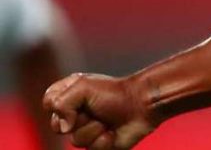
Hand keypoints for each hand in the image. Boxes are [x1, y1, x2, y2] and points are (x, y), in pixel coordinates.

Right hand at [42, 73, 156, 149]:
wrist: (142, 105)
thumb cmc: (114, 93)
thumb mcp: (83, 87)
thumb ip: (61, 102)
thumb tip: (63, 127)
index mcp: (69, 96)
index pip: (48, 103)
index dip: (60, 103)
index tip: (79, 95)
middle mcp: (75, 114)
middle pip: (57, 126)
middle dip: (79, 118)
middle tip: (95, 109)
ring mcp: (85, 131)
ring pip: (75, 140)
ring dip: (94, 129)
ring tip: (107, 121)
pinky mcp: (97, 145)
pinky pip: (91, 149)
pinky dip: (104, 140)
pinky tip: (113, 132)